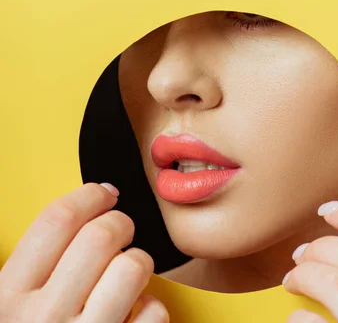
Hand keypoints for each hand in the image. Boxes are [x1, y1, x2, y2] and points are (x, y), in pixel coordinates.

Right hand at [0, 183, 168, 322]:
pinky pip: (154, 310)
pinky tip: (132, 317)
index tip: (102, 194)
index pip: (56, 220)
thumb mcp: (10, 308)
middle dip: (119, 224)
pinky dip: (150, 307)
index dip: (87, 196)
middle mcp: (44, 320)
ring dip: (136, 263)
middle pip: (101, 235)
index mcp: (8, 299)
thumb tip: (85, 207)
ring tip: (125, 277)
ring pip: (133, 265)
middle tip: (119, 233)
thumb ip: (32, 266)